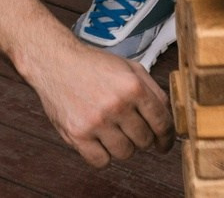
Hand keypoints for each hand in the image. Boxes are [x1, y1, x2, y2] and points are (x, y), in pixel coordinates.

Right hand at [25, 38, 172, 166]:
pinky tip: (99, 140)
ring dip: (123, 146)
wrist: (55, 62)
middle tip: (132, 129)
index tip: (164, 144)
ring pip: (125, 153)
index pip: (162, 124)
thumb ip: (153, 91)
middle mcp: (117, 105)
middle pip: (145, 141)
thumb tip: (168, 118)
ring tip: (113, 131)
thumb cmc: (93, 65)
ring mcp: (96, 121)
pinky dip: (103, 155)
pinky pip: (101, 161)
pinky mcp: (78, 134)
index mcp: (134, 87)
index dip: (167, 138)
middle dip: (142, 138)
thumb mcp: (130, 68)